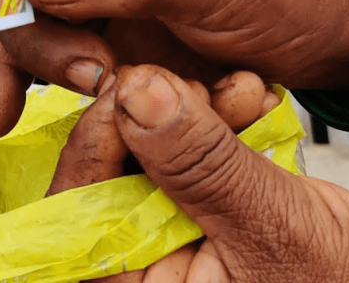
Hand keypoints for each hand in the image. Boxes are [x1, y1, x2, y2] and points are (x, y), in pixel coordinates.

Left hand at [49, 64, 348, 282]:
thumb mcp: (274, 225)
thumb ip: (201, 166)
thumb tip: (137, 95)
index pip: (74, 220)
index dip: (94, 147)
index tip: (130, 89)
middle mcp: (148, 268)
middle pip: (105, 177)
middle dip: (149, 119)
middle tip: (191, 85)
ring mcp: (174, 237)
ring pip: (147, 156)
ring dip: (188, 111)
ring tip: (240, 92)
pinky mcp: (203, 207)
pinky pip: (187, 154)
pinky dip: (215, 120)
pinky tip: (248, 99)